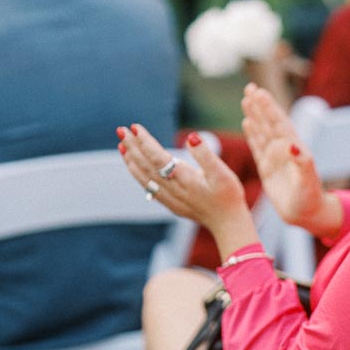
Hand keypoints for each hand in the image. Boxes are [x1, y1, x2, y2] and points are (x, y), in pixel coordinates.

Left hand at [117, 126, 256, 257]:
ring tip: (121, 145)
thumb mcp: (222, 173)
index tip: (135, 127)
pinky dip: (137, 174)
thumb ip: (205, 155)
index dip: (145, 142)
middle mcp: (172, 188)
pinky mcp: (169, 202)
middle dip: (133, 146)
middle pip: (146, 165)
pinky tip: (133, 166)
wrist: (227, 222)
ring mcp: (168, 197)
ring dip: (131, 160)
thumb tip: (191, 138)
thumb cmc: (228, 195)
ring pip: (143, 176)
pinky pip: (147, 186)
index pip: (157, 157)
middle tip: (121, 129)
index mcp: (183, 178)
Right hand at [240, 85, 341, 239]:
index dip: (269, 108)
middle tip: (250, 87)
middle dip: (260, 105)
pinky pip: (257, 146)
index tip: (259, 92)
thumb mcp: (308, 181)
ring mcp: (275, 157)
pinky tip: (247, 122)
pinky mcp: (267, 167)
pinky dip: (252, 133)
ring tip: (246, 99)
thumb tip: (293, 146)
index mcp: (293, 148)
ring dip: (254, 115)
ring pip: (262, 131)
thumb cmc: (310, 198)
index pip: (279, 123)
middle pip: (269, 122)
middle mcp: (284, 149)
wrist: (306, 214)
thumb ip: (302, 162)